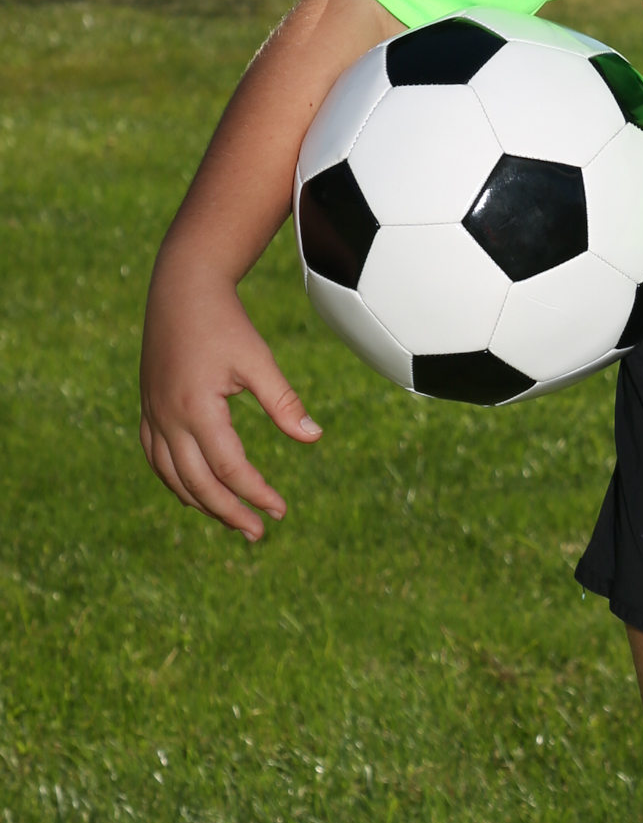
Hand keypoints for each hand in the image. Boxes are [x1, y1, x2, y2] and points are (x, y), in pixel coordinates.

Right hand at [140, 258, 319, 542]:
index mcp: (196, 409)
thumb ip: (284, 402)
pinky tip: (196, 492)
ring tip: (232, 520)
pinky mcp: (149, 408)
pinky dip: (175, 481)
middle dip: (228, 512)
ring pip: (172, 476)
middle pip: (197, 483)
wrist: (181, 289)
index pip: (229, 468)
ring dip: (201, 503)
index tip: (281, 510)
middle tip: (258, 533)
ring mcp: (153, 414)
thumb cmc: (225, 322)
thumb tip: (313, 438)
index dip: (256, 493)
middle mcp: (168, 417)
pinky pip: (156, 458)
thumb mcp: (259, 360)